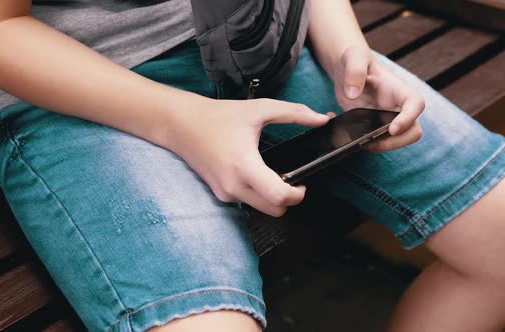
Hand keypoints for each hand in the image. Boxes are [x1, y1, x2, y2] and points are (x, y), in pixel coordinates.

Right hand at [169, 98, 329, 216]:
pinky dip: (257, 193)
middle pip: (274, 210)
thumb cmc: (218, 116)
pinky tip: (256, 174)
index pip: (279, 197)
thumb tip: (322, 118)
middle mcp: (234, 186)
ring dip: (272, 197)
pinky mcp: (220, 194)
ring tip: (274, 174)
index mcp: (245, 166)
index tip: (303, 184)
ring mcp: (225, 193)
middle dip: (288, 199)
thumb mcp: (259, 109)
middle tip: (293, 180)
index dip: (298, 195)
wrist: (181, 125)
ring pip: (262, 208)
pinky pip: (247, 202)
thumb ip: (294, 113)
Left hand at [332, 46, 424, 151]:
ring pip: (396, 142)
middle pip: (413, 131)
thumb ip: (354, 71)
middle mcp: (398, 107)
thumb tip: (352, 94)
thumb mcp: (353, 58)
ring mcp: (387, 118)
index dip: (408, 119)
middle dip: (397, 141)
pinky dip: (364, 144)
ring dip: (379, 146)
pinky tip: (346, 134)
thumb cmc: (355, 59)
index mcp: (399, 89)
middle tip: (373, 141)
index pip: (415, 105)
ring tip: (357, 140)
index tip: (392, 128)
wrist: (345, 69)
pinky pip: (377, 142)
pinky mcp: (374, 126)